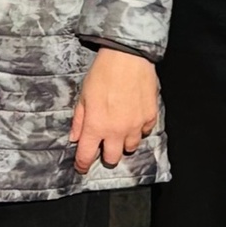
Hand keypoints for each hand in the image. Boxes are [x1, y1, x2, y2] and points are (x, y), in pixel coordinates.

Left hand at [70, 47, 158, 174]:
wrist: (127, 59)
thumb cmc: (102, 75)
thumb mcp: (83, 97)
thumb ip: (79, 120)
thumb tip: (75, 138)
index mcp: (97, 126)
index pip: (87, 155)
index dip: (83, 164)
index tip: (81, 168)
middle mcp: (117, 130)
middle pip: (113, 158)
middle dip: (107, 155)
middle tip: (104, 146)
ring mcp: (136, 125)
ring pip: (131, 146)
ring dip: (123, 142)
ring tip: (119, 130)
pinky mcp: (150, 117)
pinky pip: (145, 132)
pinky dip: (139, 129)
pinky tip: (133, 119)